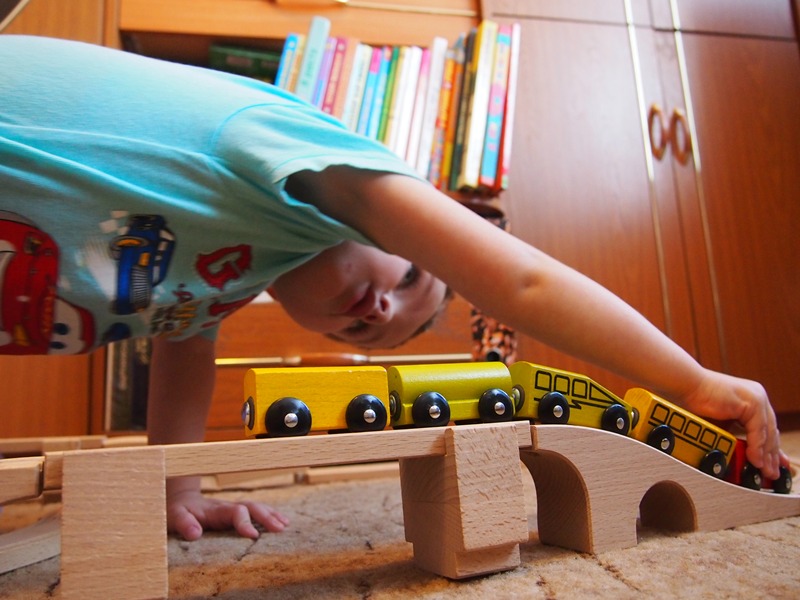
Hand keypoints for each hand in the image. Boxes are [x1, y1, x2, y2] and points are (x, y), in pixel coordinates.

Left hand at [167, 486, 288, 540]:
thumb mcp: (175, 517)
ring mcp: (235, 508)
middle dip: (266, 517)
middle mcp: (229, 507)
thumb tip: (195, 533)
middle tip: (280, 528)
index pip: (235, 512)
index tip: (253, 536)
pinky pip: (257, 511)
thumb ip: (184, 523)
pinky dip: (271, 515)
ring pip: (257, 507)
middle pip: (252, 507)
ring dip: (272, 515)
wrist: (182, 500)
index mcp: (216, 509)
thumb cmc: (178, 511)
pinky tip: (283, 522)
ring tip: (285, 525)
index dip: (245, 522)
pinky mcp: (238, 512)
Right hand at [680, 369, 781, 479]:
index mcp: (752, 399)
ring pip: (767, 432)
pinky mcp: (752, 402)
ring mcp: (756, 398)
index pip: (767, 428)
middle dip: (772, 455)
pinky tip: (756, 460)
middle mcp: (758, 396)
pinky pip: (759, 430)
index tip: (772, 464)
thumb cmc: (696, 402)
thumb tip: (743, 455)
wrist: (686, 387)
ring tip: (764, 470)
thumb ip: (735, 435)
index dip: (771, 448)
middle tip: (772, 473)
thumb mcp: (722, 423)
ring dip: (766, 455)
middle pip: (770, 431)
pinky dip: (757, 447)